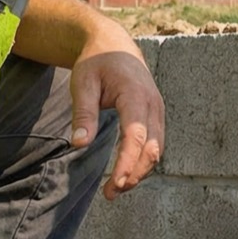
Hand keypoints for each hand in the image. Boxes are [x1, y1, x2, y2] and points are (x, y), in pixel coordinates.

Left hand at [65, 27, 165, 200]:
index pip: (136, 136)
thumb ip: (83, 113)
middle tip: (110, 193)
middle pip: (152, 148)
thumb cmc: (96, 63)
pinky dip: (142, 161)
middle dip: (134, 174)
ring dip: (139, 172)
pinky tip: (125, 173)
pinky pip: (154, 143)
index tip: (115, 184)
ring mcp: (158, 111)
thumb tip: (79, 144)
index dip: (127, 163)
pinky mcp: (155, 116)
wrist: (115, 45)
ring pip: (156, 149)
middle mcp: (153, 104)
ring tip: (114, 189)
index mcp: (136, 95)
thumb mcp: (83, 83)